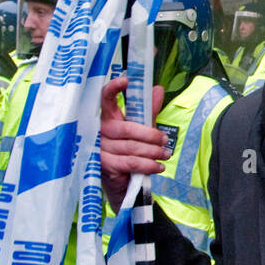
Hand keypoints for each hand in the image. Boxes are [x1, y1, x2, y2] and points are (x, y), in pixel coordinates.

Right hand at [100, 76, 167, 208]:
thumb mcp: (141, 130)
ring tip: (165, 154)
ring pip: (131, 147)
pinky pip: (130, 162)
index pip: (105, 99)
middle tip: (165, 140)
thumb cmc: (129, 152)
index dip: (113, 89)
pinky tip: (158, 166)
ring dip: (152, 151)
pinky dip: (148, 164)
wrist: (122, 184)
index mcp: (108, 118)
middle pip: (127, 128)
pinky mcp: (103, 165)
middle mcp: (99, 131)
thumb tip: (157, 89)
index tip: (126, 80)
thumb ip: (148, 111)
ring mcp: (99, 148)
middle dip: (151, 135)